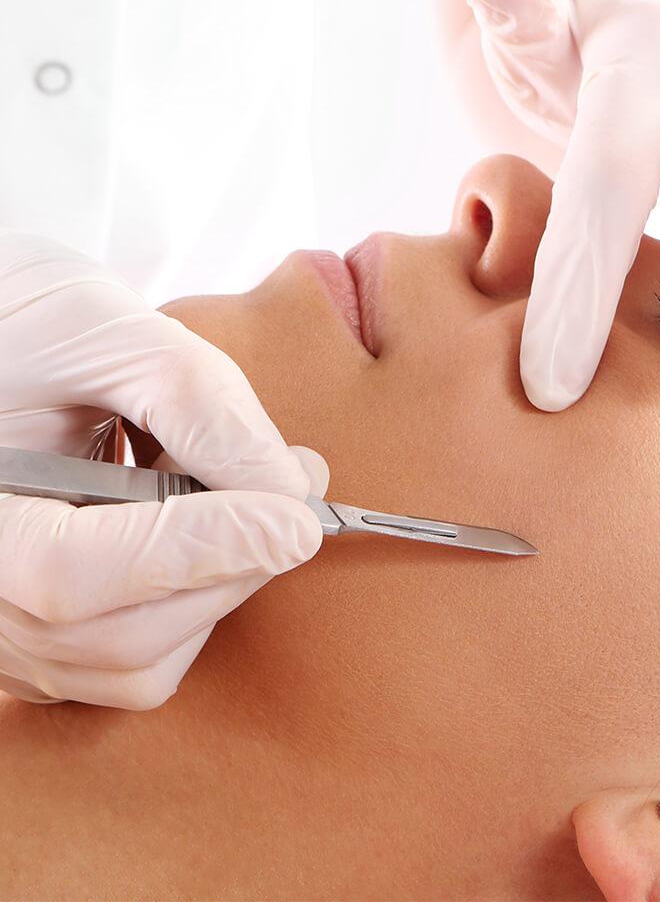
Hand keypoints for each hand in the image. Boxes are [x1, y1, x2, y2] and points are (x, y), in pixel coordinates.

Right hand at [0, 232, 326, 709]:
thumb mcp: (108, 333)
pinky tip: (192, 523)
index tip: (299, 522)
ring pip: (141, 663)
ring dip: (218, 580)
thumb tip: (295, 492)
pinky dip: (197, 596)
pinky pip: (143, 659)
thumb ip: (203, 409)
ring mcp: (5, 634)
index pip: (74, 574)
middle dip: (231, 565)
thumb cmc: (24, 326)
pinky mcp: (43, 642)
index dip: (202, 550)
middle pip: (120, 636)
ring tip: (211, 489)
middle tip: (291, 490)